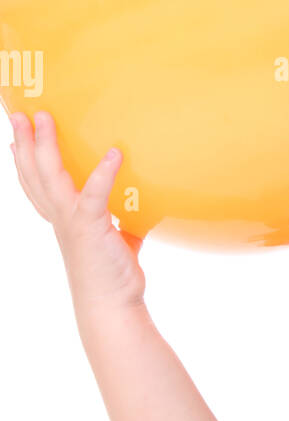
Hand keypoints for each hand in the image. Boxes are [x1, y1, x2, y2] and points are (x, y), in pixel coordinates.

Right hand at [8, 110, 145, 313]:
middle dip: (25, 142)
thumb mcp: (119, 245)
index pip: (37, 188)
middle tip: (18, 114)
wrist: (112, 307)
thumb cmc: (114, 279)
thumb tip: (140, 219)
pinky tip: (114, 153)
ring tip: (44, 118)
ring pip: (50, 176)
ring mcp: (73, 222)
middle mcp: (61, 219)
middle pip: (34, 174)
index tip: (16, 142)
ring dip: (45, 145)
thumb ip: (124, 228)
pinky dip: (104, 172)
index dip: (24, 164)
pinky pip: (95, 194)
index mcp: (65, 221)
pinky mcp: (91, 227)